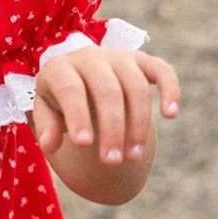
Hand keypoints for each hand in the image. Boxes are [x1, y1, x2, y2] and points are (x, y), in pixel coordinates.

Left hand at [32, 47, 180, 164]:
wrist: (80, 81)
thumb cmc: (59, 103)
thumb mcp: (47, 114)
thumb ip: (47, 127)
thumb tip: (49, 144)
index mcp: (61, 68)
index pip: (71, 90)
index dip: (78, 116)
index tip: (83, 145)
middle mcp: (91, 57)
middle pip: (108, 91)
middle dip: (112, 128)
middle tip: (112, 161)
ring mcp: (119, 57)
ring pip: (136, 87)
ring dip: (138, 124)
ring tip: (133, 157)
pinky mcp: (143, 61)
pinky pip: (163, 71)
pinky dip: (170, 90)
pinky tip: (170, 115)